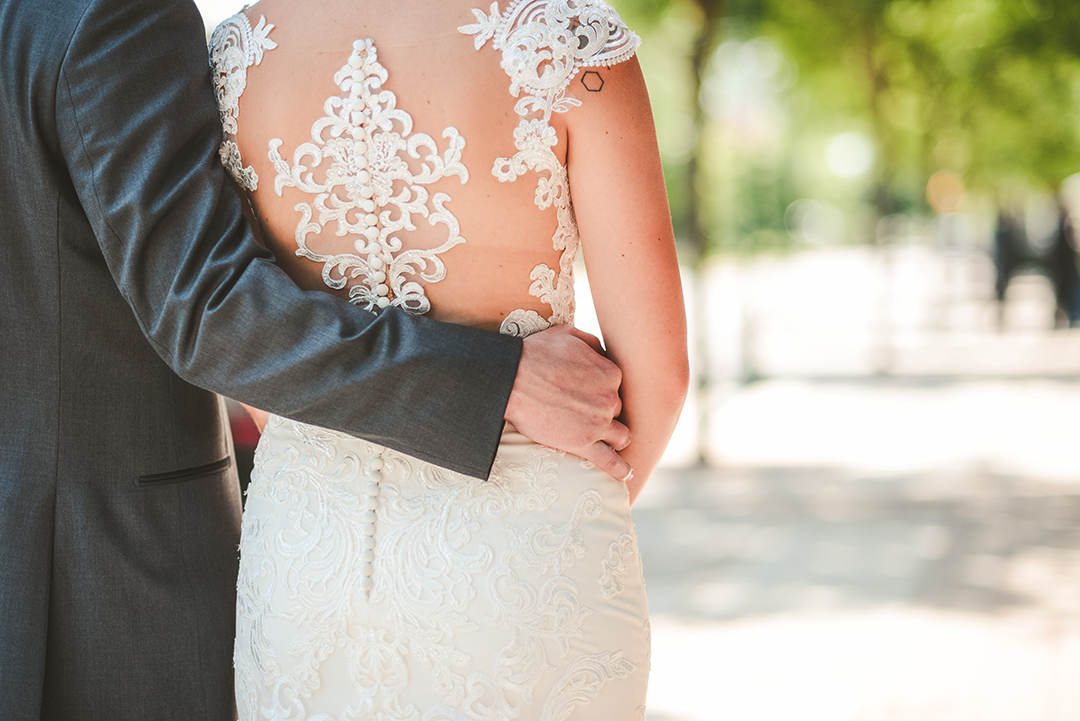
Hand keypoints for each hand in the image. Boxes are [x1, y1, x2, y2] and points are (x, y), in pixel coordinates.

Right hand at [504, 325, 632, 481]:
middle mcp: (609, 399)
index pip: (616, 387)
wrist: (511, 379)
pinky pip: (609, 461)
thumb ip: (591, 342)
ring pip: (620, 435)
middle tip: (587, 414)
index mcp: (610, 373)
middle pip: (616, 410)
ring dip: (615, 437)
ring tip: (609, 443)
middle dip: (605, 413)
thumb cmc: (535, 353)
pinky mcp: (583, 444)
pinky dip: (619, 469)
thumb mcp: (567, 334)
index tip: (590, 394)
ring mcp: (598, 423)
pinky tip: (625, 474)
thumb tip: (601, 351)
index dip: (603, 391)